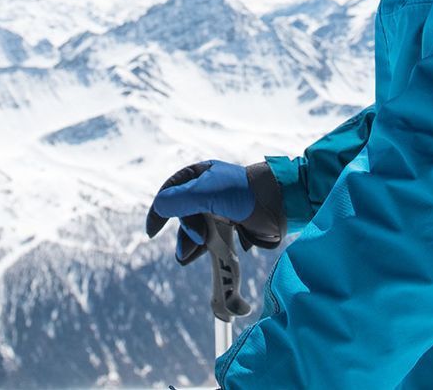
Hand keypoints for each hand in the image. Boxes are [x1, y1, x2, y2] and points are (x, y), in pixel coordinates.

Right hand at [145, 159, 285, 263]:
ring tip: (189, 257)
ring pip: (195, 228)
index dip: (159, 212)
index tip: (152, 233)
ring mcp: (218, 207)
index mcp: (199, 176)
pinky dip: (204, 247)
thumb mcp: (206, 193)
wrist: (280, 203)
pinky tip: (201, 256)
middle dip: (184, 231)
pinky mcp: (230, 223)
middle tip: (193, 244)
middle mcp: (206, 190)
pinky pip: (210, 236)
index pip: (169, 193)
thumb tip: (158, 207)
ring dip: (191, 242)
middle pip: (182, 214)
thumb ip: (179, 200)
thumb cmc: (243, 192)